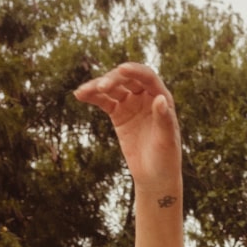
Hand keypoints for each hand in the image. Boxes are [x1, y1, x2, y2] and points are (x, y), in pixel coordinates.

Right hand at [75, 64, 181, 193]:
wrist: (155, 177)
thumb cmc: (166, 159)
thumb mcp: (166, 141)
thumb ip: (163, 119)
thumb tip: (160, 98)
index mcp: (162, 98)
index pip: (147, 78)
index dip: (135, 71)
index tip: (121, 68)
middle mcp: (145, 96)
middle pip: (127, 80)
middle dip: (113, 80)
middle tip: (101, 88)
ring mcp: (131, 104)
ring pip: (112, 89)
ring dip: (97, 87)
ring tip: (83, 91)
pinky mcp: (118, 114)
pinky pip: (104, 101)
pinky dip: (93, 97)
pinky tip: (80, 95)